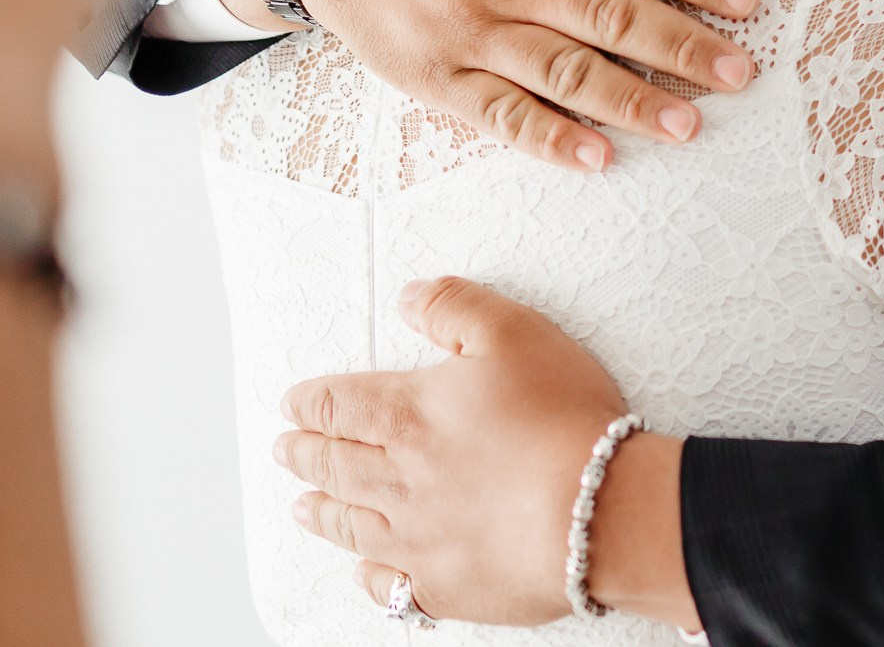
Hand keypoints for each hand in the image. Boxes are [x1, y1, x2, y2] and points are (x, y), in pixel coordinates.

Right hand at [214, 0, 761, 172]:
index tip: (745, 0)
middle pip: (609, 14)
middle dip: (681, 46)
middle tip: (740, 74)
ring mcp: (472, 30)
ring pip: (563, 70)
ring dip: (629, 100)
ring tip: (687, 125)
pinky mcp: (438, 77)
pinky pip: (500, 113)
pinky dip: (549, 137)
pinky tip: (597, 157)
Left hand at [276, 277, 698, 631]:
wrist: (597, 511)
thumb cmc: (563, 417)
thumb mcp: (514, 332)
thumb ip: (455, 307)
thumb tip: (409, 297)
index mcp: (411, 416)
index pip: (340, 405)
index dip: (311, 403)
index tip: (293, 404)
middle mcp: (400, 480)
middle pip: (336, 465)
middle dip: (306, 453)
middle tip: (286, 449)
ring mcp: (419, 539)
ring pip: (352, 525)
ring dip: (323, 511)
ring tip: (303, 505)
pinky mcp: (447, 586)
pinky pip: (391, 586)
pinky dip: (370, 576)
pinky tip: (365, 569)